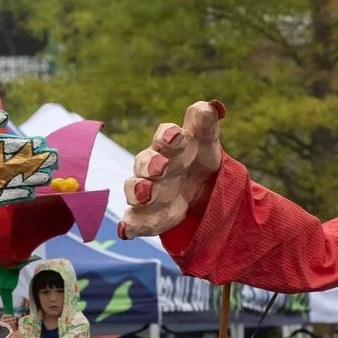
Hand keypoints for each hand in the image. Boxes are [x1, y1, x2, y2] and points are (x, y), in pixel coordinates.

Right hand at [121, 100, 225, 238]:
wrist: (198, 189)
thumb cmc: (197, 157)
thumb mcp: (207, 141)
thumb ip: (206, 124)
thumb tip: (211, 106)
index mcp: (169, 144)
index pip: (166, 135)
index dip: (170, 136)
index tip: (178, 136)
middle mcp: (153, 166)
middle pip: (147, 162)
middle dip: (152, 165)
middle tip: (161, 168)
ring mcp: (147, 191)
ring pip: (136, 189)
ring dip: (139, 191)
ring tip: (145, 194)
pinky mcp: (144, 216)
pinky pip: (133, 220)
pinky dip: (129, 225)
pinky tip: (126, 231)